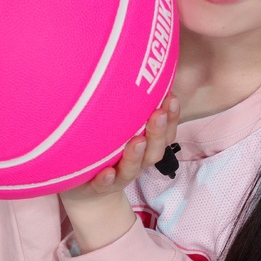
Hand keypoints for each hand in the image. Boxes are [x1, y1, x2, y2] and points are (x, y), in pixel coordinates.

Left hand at [59, 96, 179, 251]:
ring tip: (138, 141)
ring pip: (133, 168)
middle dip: (158, 131)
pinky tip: (107, 173)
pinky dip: (107, 179)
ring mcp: (119, 176)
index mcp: (146, 147)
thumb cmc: (106, 152)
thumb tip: (133, 69)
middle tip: (159, 113)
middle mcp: (137, 162)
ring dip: (137, 155)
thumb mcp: (119, 129)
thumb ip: (128, 109)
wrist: (88, 191)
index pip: (165, 132)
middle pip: (155, 150)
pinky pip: (104, 185)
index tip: (171, 97)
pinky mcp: (99, 187)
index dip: (172, 117)